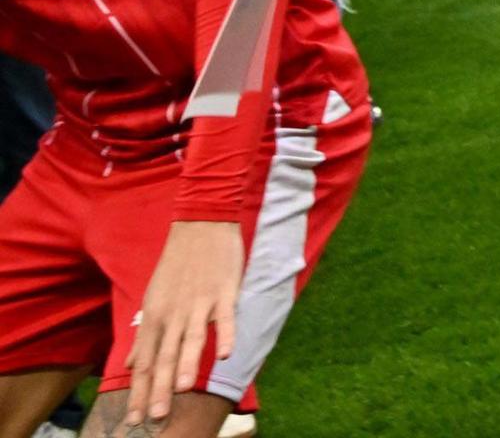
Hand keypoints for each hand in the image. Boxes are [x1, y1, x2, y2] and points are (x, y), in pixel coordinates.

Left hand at [127, 220, 242, 423]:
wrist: (200, 224)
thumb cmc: (178, 264)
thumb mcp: (154, 299)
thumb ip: (146, 334)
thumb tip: (132, 362)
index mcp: (154, 318)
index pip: (145, 363)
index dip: (139, 392)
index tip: (135, 420)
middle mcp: (172, 314)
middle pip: (165, 357)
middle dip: (159, 389)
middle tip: (155, 417)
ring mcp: (198, 304)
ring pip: (191, 340)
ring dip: (187, 365)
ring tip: (182, 391)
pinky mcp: (224, 292)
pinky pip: (225, 317)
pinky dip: (224, 335)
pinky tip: (225, 354)